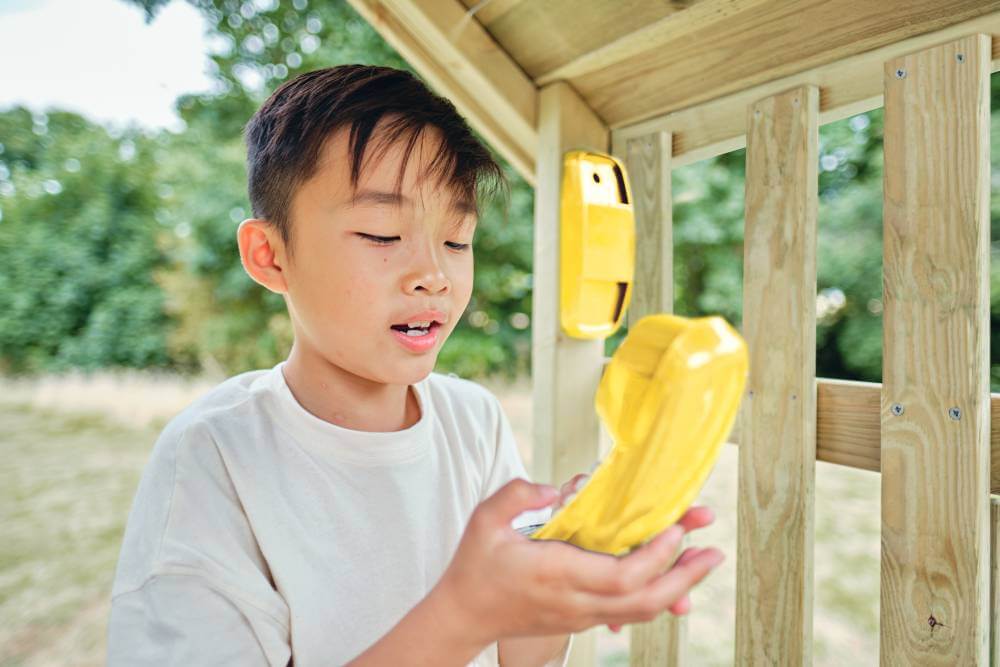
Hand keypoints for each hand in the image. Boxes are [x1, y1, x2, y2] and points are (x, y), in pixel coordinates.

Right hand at [433, 478, 722, 645]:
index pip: (620, 576)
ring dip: (678, 588)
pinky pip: (628, 614)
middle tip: (713, 551)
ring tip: (705, 561)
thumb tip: (561, 487)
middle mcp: (575, 602)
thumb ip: (519, 494)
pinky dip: (657, 597)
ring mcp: (580, 616)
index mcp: (556, 575)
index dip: (656, 556)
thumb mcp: (485, 519)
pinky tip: (675, 582)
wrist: (463, 615)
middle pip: (643, 600)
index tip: (677, 530)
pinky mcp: (581, 620)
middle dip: (685, 576)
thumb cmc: (474, 565)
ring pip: (641, 612)